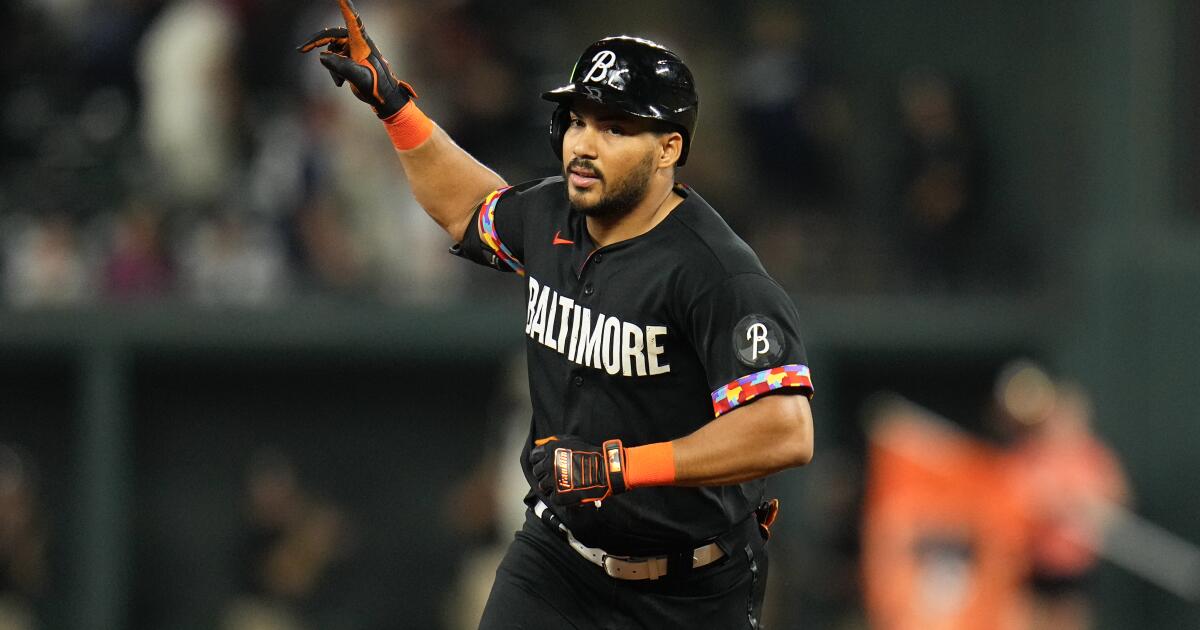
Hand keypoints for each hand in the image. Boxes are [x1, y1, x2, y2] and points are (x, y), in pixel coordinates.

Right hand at [297, 0, 414, 117]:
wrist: (385, 97)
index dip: (345, 6)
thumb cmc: (377, 87)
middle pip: (331, 34)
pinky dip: (333, 70)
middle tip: (300, 50)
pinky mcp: (349, 56)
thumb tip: (321, 55)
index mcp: (361, 42)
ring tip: (340, 81)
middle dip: (315, 42)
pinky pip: (333, 58)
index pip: (352, 19)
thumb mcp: (358, 78)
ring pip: (330, 50)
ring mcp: (352, 48)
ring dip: (331, 66)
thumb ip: (340, 66)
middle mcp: (356, 41)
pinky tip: (340, 82)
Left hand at [530, 436, 627, 506]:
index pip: (533, 457)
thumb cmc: (589, 453)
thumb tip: (539, 442)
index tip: (544, 463)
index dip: (538, 460)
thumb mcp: (571, 440)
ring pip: (542, 485)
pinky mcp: (558, 495)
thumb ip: (553, 440)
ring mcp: (553, 481)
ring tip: (560, 483)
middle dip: (543, 472)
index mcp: (550, 451)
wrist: (604, 470)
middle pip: (537, 471)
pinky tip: (566, 491)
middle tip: (554, 474)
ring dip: (549, 484)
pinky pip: (551, 497)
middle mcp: (548, 465)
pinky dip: (557, 495)